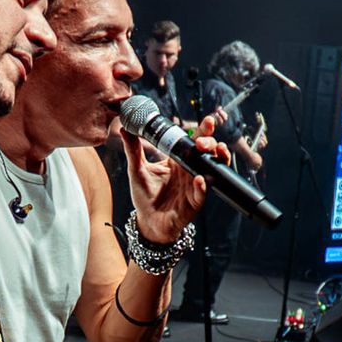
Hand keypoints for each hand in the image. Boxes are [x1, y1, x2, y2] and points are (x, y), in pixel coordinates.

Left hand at [117, 112, 230, 244]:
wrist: (147, 221)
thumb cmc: (144, 196)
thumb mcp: (136, 170)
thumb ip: (133, 150)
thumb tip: (125, 128)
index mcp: (177, 159)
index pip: (192, 141)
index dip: (202, 130)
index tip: (207, 120)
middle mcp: (189, 170)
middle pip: (206, 151)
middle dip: (209, 142)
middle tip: (202, 141)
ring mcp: (194, 185)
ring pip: (212, 169)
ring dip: (215, 158)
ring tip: (213, 151)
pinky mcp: (194, 202)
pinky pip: (202, 193)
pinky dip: (202, 186)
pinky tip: (200, 179)